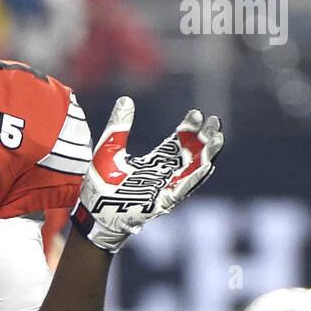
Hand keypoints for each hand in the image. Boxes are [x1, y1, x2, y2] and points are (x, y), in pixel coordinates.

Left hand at [71, 96, 222, 253]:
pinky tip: (206, 165)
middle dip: (204, 139)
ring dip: (206, 155)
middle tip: (215, 121)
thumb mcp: (109, 148)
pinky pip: (182, 190)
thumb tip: (126, 99)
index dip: (188, 129)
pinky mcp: (162, 203)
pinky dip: (195, 178)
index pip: (176, 144)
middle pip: (190, 155)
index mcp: (152, 163)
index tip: (197, 114)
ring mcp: (164, 189)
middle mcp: (162, 175)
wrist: (92, 211)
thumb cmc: (100, 184)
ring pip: (192, 170)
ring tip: (218, 138)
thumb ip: (119, 126)